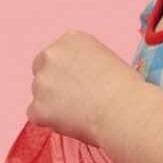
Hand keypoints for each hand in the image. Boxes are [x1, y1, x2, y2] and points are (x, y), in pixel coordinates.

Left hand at [27, 30, 134, 146]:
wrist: (124, 110)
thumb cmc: (126, 89)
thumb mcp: (107, 59)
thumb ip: (84, 64)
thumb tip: (77, 80)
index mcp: (71, 39)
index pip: (58, 54)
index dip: (67, 72)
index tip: (78, 84)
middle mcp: (51, 55)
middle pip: (42, 70)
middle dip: (53, 84)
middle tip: (74, 101)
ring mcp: (41, 81)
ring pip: (39, 95)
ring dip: (52, 104)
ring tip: (80, 114)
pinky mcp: (37, 107)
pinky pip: (36, 115)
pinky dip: (50, 121)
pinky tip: (72, 123)